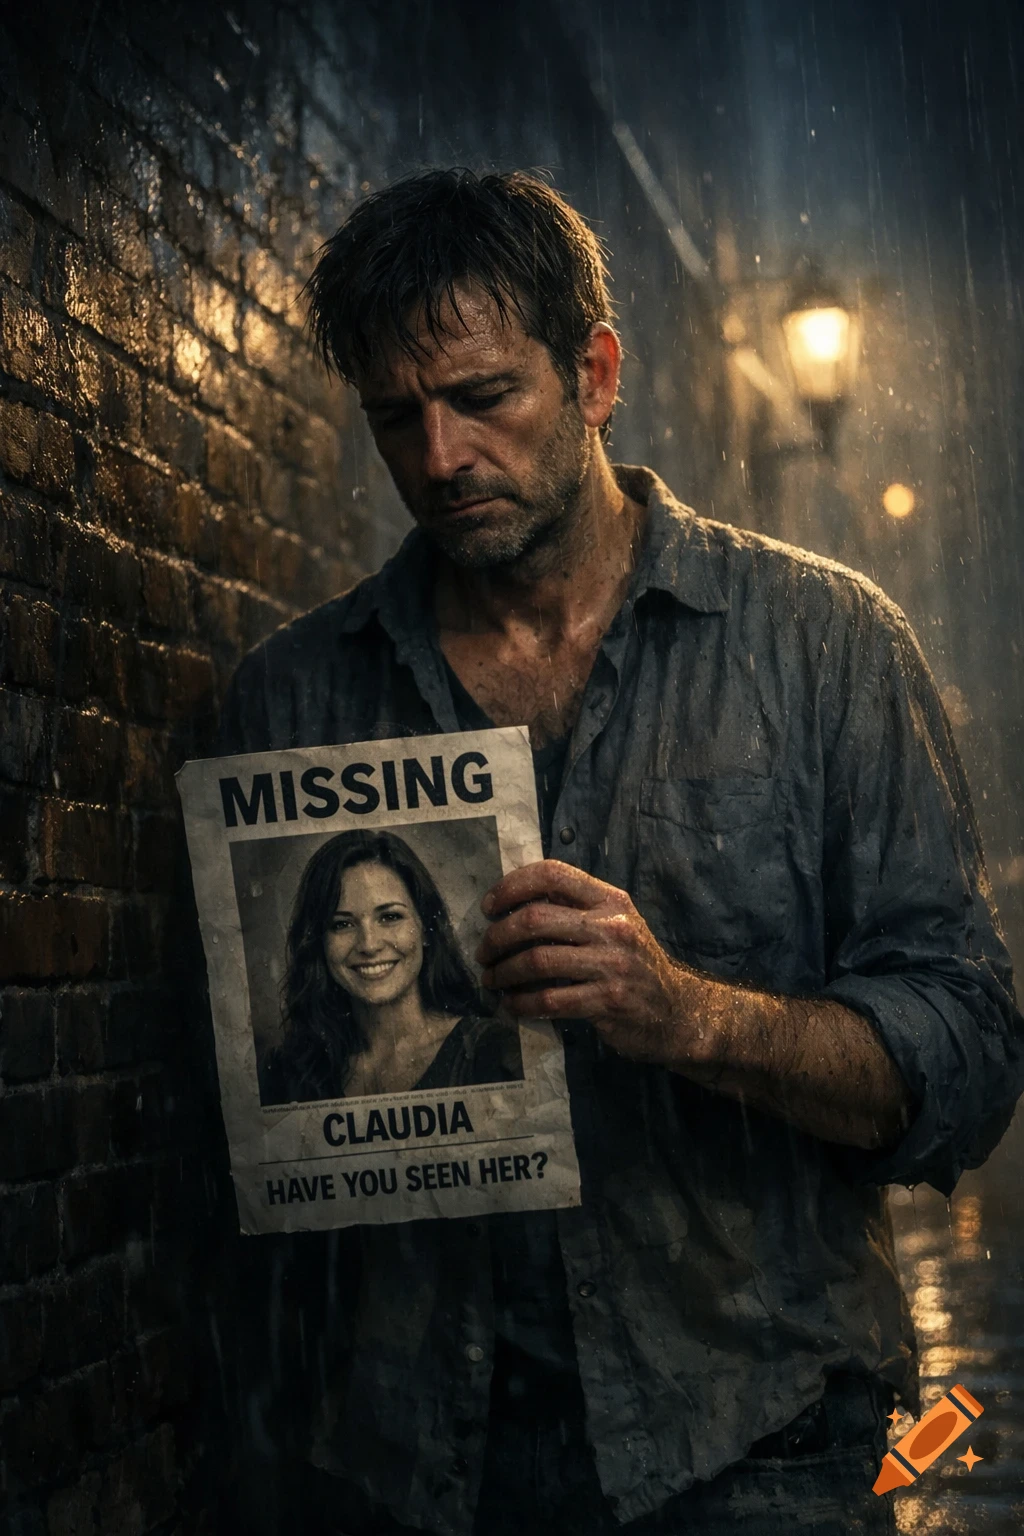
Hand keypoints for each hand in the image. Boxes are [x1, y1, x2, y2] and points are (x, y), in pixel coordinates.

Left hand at [476, 860, 700, 1065]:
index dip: (512, 886)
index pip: (553, 874)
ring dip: (503, 973)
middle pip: (535, 919)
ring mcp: (612, 964)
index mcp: (610, 900)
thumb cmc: (632, 963)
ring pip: (537, 961)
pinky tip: (512, 1005)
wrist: (675, 1011)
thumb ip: (574, 907)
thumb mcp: (613, 924)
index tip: (489, 907)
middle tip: (483, 952)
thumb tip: (514, 898)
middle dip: (497, 936)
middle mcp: (613, 926)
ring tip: (492, 980)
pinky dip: (521, 1004)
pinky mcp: (608, 1001)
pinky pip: (550, 1001)